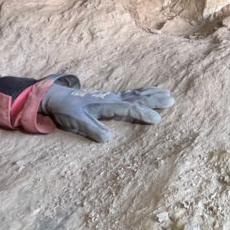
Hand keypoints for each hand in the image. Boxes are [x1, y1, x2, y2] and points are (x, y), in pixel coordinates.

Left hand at [41, 78, 174, 141]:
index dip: (143, 113)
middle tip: (171, 99)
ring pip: (136, 94)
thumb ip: (93, 129)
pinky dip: (143, 92)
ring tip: (167, 92)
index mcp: (106, 105)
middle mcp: (112, 98)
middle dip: (154, 99)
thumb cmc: (67, 111)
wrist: (57, 97)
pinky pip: (131, 93)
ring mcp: (112, 96)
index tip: (157, 119)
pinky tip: (148, 93)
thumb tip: (109, 138)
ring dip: (152, 93)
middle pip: (138, 97)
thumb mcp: (77, 122)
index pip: (129, 108)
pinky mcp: (110, 97)